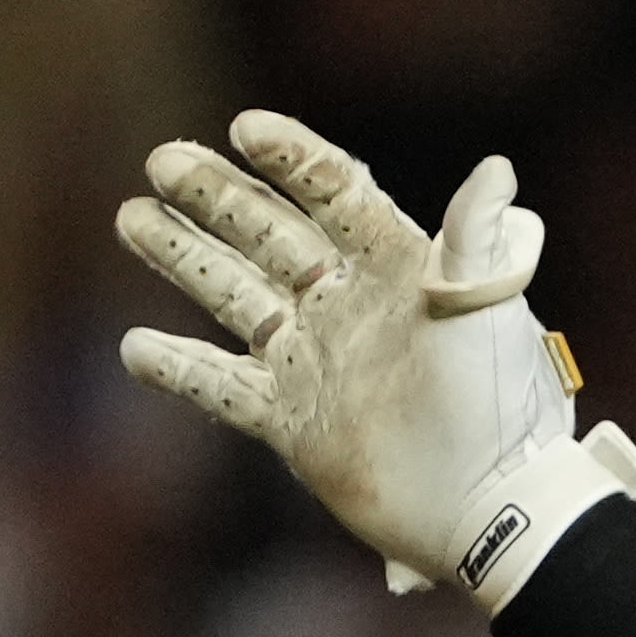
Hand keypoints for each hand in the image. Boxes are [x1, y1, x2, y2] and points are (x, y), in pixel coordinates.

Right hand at [114, 110, 635, 606]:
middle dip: (215, 196)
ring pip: (235, 296)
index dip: (292, 158)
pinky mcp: (294, 423)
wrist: (494, 508)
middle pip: (269, 235)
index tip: (246, 129)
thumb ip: (481, 237)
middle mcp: (348, 307)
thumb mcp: (489, 309)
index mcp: (397, 269)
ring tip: (131, 217)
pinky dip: (179, 370)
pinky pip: (222, 389)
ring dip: (183, 257)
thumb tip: (499, 169)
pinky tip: (136, 347)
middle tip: (163, 161)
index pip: (336, 194)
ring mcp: (316, 363)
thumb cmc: (503, 405)